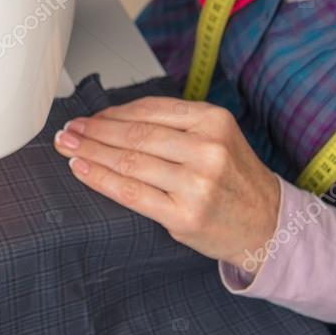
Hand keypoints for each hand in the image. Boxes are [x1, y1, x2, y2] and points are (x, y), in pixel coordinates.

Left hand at [53, 97, 280, 270]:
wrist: (267, 224)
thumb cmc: (234, 179)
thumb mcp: (216, 138)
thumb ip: (174, 126)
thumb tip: (112, 120)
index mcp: (213, 121)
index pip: (149, 110)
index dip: (112, 113)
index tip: (89, 117)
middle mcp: (206, 149)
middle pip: (134, 135)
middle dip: (94, 131)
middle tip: (69, 130)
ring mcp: (196, 183)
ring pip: (128, 162)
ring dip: (89, 152)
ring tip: (67, 147)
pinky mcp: (184, 214)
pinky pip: (130, 193)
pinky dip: (99, 179)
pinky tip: (80, 169)